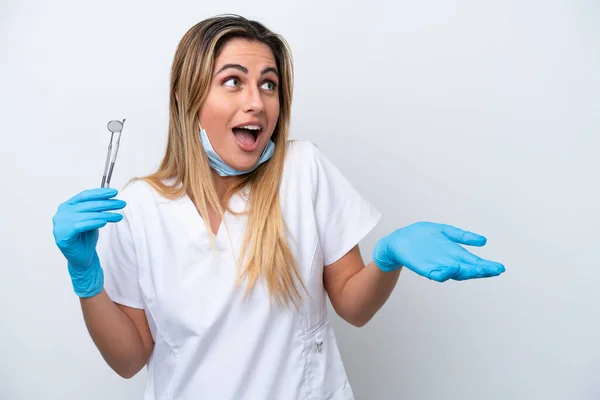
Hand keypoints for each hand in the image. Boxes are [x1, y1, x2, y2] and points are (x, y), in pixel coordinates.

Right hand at [52, 188, 125, 296]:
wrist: (82, 258)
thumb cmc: (87, 237)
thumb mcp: (93, 218)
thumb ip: (97, 207)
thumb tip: (111, 193)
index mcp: (67, 206)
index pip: (84, 195)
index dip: (100, 193)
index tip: (115, 192)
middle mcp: (61, 213)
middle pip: (87, 205)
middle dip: (107, 203)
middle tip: (122, 203)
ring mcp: (59, 225)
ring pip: (86, 215)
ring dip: (105, 214)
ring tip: (119, 216)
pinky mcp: (62, 236)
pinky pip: (80, 226)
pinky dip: (93, 222)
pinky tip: (104, 222)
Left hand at [372, 222, 504, 281]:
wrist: (399, 240)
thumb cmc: (422, 236)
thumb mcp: (445, 231)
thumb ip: (462, 236)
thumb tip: (483, 241)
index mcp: (455, 254)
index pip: (474, 262)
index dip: (486, 266)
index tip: (499, 268)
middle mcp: (449, 263)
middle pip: (468, 269)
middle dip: (481, 270)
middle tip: (495, 270)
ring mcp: (437, 266)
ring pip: (455, 273)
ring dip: (467, 271)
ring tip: (479, 269)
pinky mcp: (425, 268)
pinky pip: (436, 273)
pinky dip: (445, 272)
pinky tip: (453, 268)